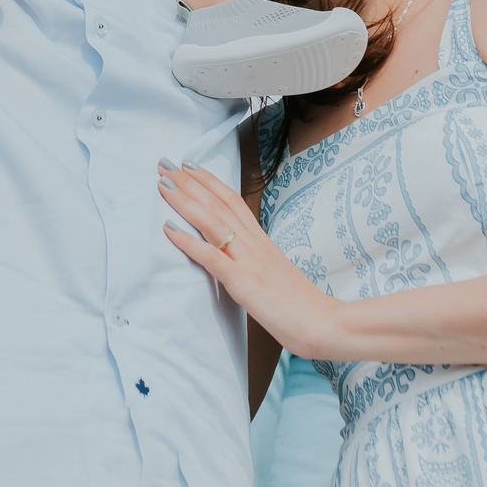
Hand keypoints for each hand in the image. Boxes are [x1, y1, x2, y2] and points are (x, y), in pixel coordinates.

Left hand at [158, 159, 336, 357]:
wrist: (323, 323)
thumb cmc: (300, 305)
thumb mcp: (274, 273)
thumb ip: (255, 260)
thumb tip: (237, 256)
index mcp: (261, 240)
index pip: (232, 200)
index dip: (209, 180)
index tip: (188, 165)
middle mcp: (254, 243)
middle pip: (218, 203)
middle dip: (189, 181)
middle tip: (164, 163)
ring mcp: (249, 260)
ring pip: (212, 222)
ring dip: (184, 200)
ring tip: (162, 184)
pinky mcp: (244, 282)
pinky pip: (212, 257)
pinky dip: (189, 241)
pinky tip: (169, 229)